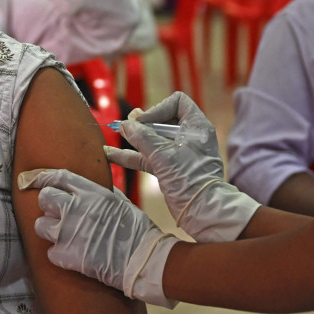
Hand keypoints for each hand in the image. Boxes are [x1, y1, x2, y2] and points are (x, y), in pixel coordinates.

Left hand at [19, 168, 178, 307]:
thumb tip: (88, 188)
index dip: (42, 177)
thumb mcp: (119, 202)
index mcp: (91, 192)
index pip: (58, 177)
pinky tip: (72, 255)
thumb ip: (99, 193)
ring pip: (41, 225)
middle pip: (44, 198)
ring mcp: (70, 232)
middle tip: (58, 215)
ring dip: (50, 231)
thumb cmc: (136, 230)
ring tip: (64, 236)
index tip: (32, 180)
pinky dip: (59, 255)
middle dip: (48, 206)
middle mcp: (76, 208)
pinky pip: (50, 252)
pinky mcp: (67, 255)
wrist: (143, 259)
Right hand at [108, 92, 259, 241]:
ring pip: (153, 140)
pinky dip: (132, 155)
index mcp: (196, 126)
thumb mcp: (163, 154)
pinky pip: (148, 157)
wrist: (202, 210)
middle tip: (126, 126)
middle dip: (142, 123)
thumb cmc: (190, 178)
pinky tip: (111, 154)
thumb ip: (142, 137)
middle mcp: (189, 136)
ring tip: (115, 133)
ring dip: (134, 138)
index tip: (143, 122)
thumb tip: (125, 124)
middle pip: (161, 120)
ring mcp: (179, 153)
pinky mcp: (170, 169)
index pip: (177, 102)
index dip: (157, 109)